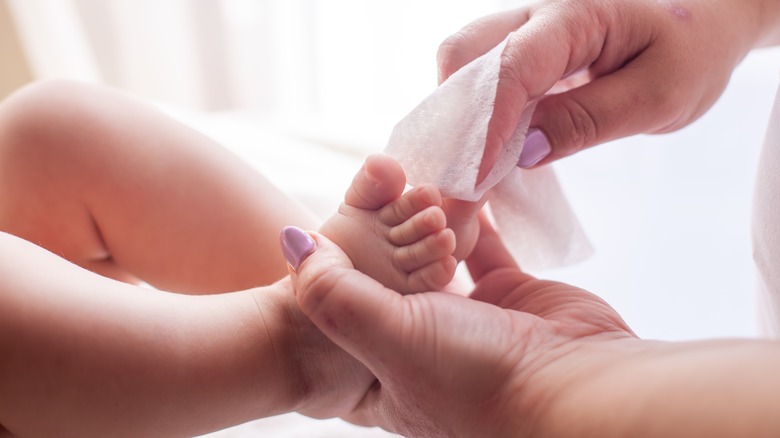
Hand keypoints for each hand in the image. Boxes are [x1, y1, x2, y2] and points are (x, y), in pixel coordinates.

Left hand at [288, 217, 636, 436]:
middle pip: (390, 280)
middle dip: (382, 237)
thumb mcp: (386, 338)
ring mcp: (471, 322)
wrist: (580, 388)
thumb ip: (333, 293)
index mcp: (385, 373)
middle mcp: (426, 349)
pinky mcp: (511, 296)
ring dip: (429, 223)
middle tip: (368, 190)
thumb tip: (291, 243)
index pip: (341, 320)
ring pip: (437, 257)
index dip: (328, 277)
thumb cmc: (477, 379)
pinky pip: (485, 246)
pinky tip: (461, 184)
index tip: (316, 226)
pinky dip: (475, 217)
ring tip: (415, 180)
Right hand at [438, 0, 779, 171]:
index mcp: (576, 15)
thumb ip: (588, 121)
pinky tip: (485, 150)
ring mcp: (523, 28)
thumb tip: (524, 153)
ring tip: (471, 167)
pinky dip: (473, 114)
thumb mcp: (655, 97)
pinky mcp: (521, 48)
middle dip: (454, 116)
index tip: (476, 180)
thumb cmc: (687, 55)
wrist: (699, 26)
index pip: (512, 68)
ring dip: (458, 116)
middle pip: (463, 52)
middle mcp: (536, 13)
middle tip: (462, 176)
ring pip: (462, 62)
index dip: (487, 127)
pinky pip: (479, 75)